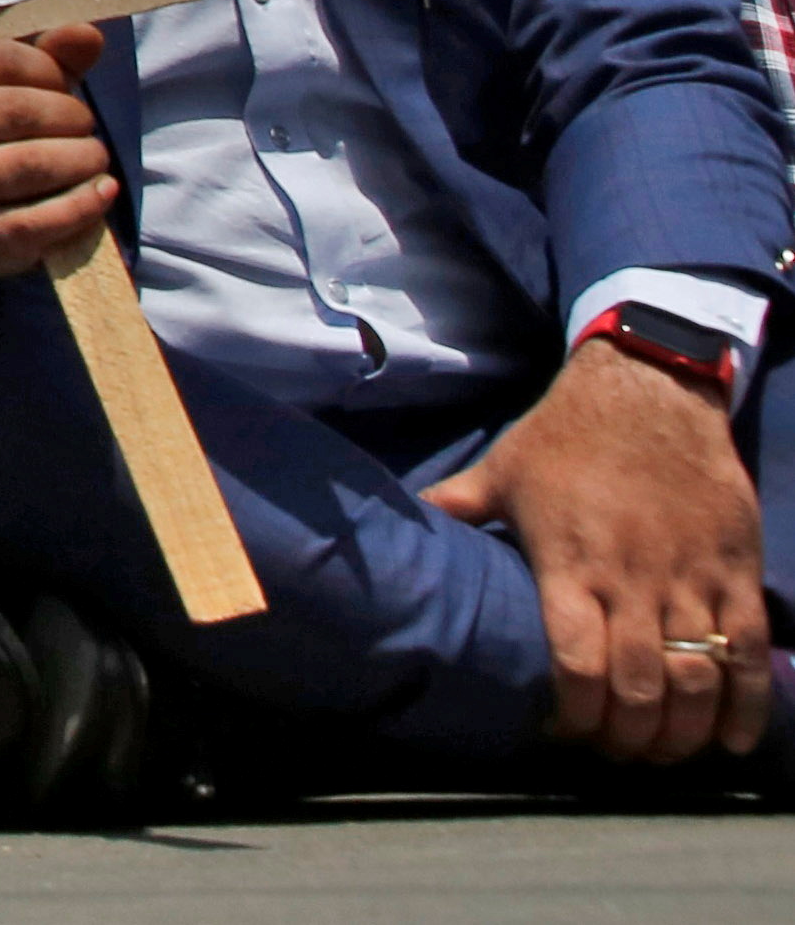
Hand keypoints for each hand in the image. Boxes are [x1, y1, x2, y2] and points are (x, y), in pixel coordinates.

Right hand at [0, 24, 117, 273]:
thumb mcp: (12, 85)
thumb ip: (52, 56)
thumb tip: (88, 35)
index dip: (48, 68)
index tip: (62, 82)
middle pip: (14, 111)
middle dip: (69, 115)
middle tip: (85, 124)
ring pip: (26, 165)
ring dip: (80, 157)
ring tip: (95, 156)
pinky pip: (36, 220)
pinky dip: (82, 204)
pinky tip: (104, 190)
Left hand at [427, 338, 769, 763]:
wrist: (650, 390)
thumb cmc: (566, 435)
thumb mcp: (502, 469)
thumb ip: (456, 508)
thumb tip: (397, 522)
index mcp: (569, 560)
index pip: (575, 661)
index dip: (575, 712)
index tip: (565, 734)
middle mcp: (631, 576)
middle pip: (639, 685)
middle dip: (629, 737)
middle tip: (617, 755)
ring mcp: (688, 576)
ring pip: (697, 677)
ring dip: (683, 731)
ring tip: (663, 756)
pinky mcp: (734, 570)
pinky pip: (748, 649)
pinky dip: (744, 703)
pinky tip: (730, 739)